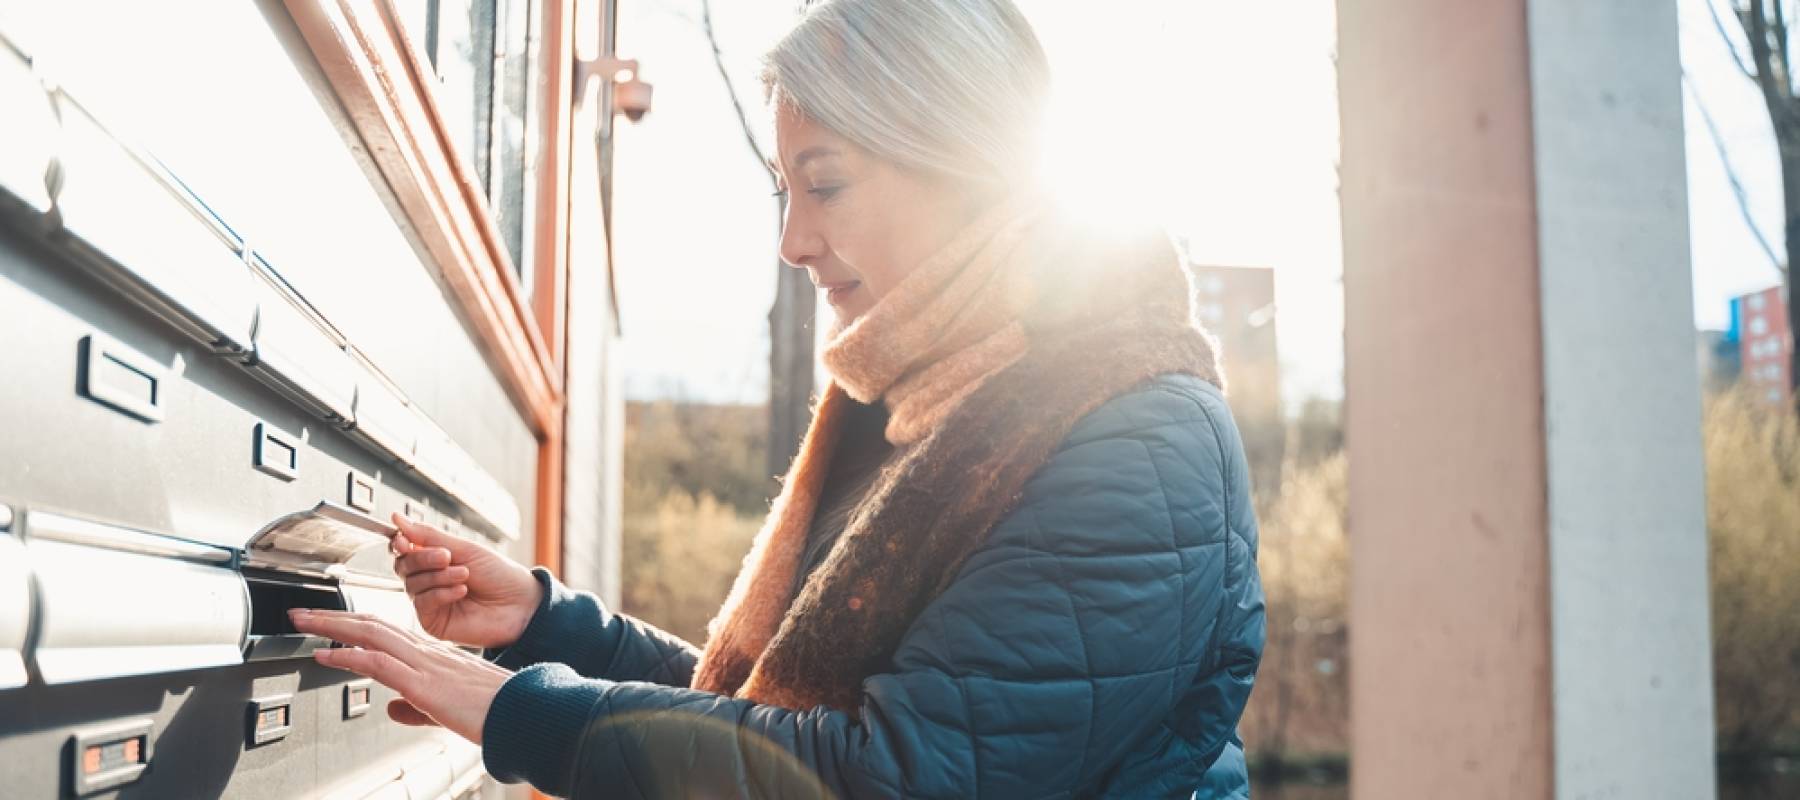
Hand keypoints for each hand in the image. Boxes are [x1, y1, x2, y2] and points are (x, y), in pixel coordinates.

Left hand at [290, 608, 508, 743]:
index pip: (387, 632)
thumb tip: (390, 709)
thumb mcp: (448, 710)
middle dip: (333, 617)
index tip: (330, 623)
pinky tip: (325, 654)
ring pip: (371, 634)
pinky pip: (379, 663)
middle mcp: (427, 653)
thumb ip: (416, 708)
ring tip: (303, 622)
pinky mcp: (424, 683)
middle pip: (373, 624)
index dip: (355, 624)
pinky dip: (348, 656)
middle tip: (302, 613)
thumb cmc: (497, 712)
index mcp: (434, 658)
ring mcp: (425, 665)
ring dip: (332, 626)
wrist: (524, 713)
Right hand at [389, 513, 541, 648]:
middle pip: (403, 566)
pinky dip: (441, 593)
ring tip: (464, 575)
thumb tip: (397, 519)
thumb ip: (428, 536)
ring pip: (412, 584)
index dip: (400, 543)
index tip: (403, 540)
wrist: (520, 603)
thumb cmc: (498, 574)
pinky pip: (422, 603)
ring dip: (439, 576)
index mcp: (434, 560)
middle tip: (447, 556)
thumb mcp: (464, 549)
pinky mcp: (433, 622)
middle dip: (423, 558)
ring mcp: (430, 602)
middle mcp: (428, 581)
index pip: (404, 550)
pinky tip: (462, 591)